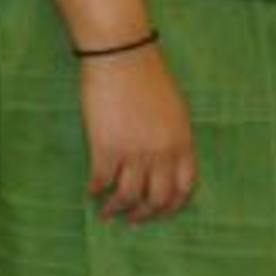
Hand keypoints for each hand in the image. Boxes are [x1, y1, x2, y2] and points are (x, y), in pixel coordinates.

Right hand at [78, 45, 196, 222]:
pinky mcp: (106, 148)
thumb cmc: (148, 73)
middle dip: (144, 215)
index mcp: (182, 143)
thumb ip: (174, 137)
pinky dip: (96, 190)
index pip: (184, 189)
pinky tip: (91, 191)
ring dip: (117, 209)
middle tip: (132, 220)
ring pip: (128, 197)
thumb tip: (166, 160)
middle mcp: (161, 154)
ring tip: (107, 213)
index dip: (171, 207)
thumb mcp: (174, 108)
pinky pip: (101, 181)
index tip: (158, 212)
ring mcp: (134, 153)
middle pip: (156, 199)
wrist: (121, 54)